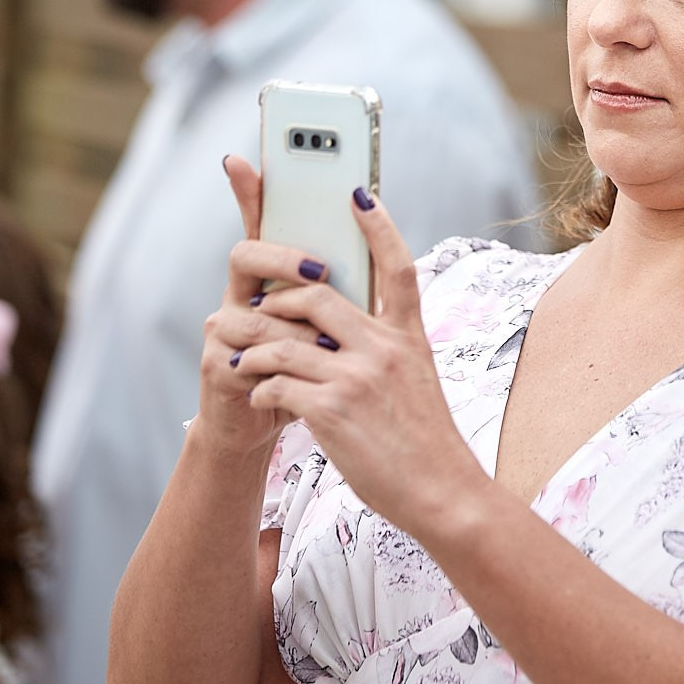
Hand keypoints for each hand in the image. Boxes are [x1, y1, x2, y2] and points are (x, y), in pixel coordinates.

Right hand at [189, 156, 332, 458]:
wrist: (270, 423)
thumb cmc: (308, 368)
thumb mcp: (333, 322)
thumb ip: (346, 284)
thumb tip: (375, 240)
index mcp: (270, 277)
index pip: (260, 223)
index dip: (248, 192)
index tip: (242, 160)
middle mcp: (241, 294)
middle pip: (246, 252)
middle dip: (283, 255)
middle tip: (321, 267)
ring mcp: (224, 328)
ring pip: (256, 309)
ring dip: (298, 325)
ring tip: (331, 343)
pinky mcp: (219, 366)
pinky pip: (251, 354)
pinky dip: (285, 363)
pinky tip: (306, 372)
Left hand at [237, 183, 490, 533]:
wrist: (442, 492)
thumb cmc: (423, 441)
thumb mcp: (417, 380)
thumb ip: (385, 349)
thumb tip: (340, 330)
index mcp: (409, 337)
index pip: (397, 265)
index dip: (378, 225)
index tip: (357, 191)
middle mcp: (384, 348)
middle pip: (317, 294)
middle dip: (277, 298)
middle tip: (257, 307)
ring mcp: (357, 378)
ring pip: (282, 340)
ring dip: (253, 347)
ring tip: (241, 357)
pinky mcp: (331, 411)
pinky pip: (276, 383)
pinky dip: (260, 387)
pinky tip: (261, 396)